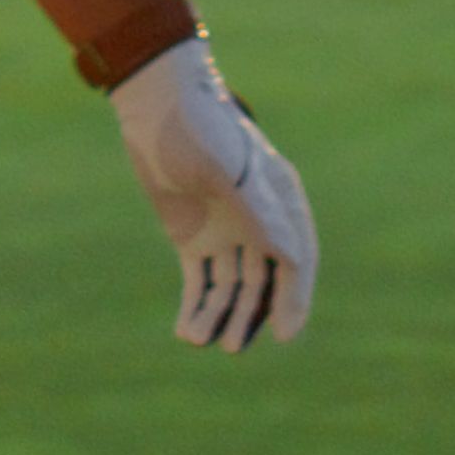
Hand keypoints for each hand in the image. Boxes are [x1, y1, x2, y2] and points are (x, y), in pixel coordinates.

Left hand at [113, 40, 312, 350]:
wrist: (159, 107)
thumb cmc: (200, 128)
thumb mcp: (228, 168)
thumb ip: (257, 210)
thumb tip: (289, 255)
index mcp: (279, 202)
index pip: (295, 259)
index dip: (294, 298)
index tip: (286, 334)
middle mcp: (258, 223)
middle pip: (263, 282)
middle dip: (251, 316)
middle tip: (234, 346)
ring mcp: (226, 232)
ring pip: (231, 288)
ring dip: (222, 317)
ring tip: (204, 341)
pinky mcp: (193, 238)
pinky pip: (201, 282)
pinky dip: (197, 307)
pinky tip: (187, 330)